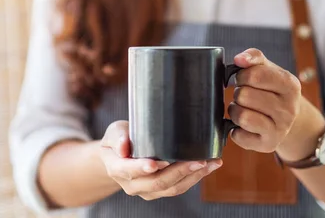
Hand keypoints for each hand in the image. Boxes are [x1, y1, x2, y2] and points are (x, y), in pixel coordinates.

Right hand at [99, 121, 222, 199]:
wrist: (118, 156)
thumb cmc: (117, 140)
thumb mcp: (113, 133)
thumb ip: (118, 137)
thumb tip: (124, 144)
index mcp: (117, 169)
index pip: (130, 170)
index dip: (143, 167)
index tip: (157, 162)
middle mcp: (132, 185)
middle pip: (157, 182)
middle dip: (180, 171)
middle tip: (199, 160)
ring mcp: (147, 190)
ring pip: (172, 188)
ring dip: (194, 176)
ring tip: (211, 163)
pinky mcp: (160, 191)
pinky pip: (178, 188)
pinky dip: (194, 178)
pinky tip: (208, 167)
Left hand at [228, 48, 301, 152]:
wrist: (285, 117)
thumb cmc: (270, 88)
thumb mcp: (267, 68)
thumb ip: (253, 57)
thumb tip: (239, 59)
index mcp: (290, 85)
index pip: (254, 75)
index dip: (241, 75)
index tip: (243, 78)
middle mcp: (289, 109)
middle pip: (244, 96)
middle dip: (238, 93)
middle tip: (244, 95)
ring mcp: (281, 129)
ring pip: (241, 116)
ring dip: (235, 110)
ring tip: (243, 108)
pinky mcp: (269, 145)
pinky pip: (239, 136)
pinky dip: (235, 129)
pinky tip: (243, 125)